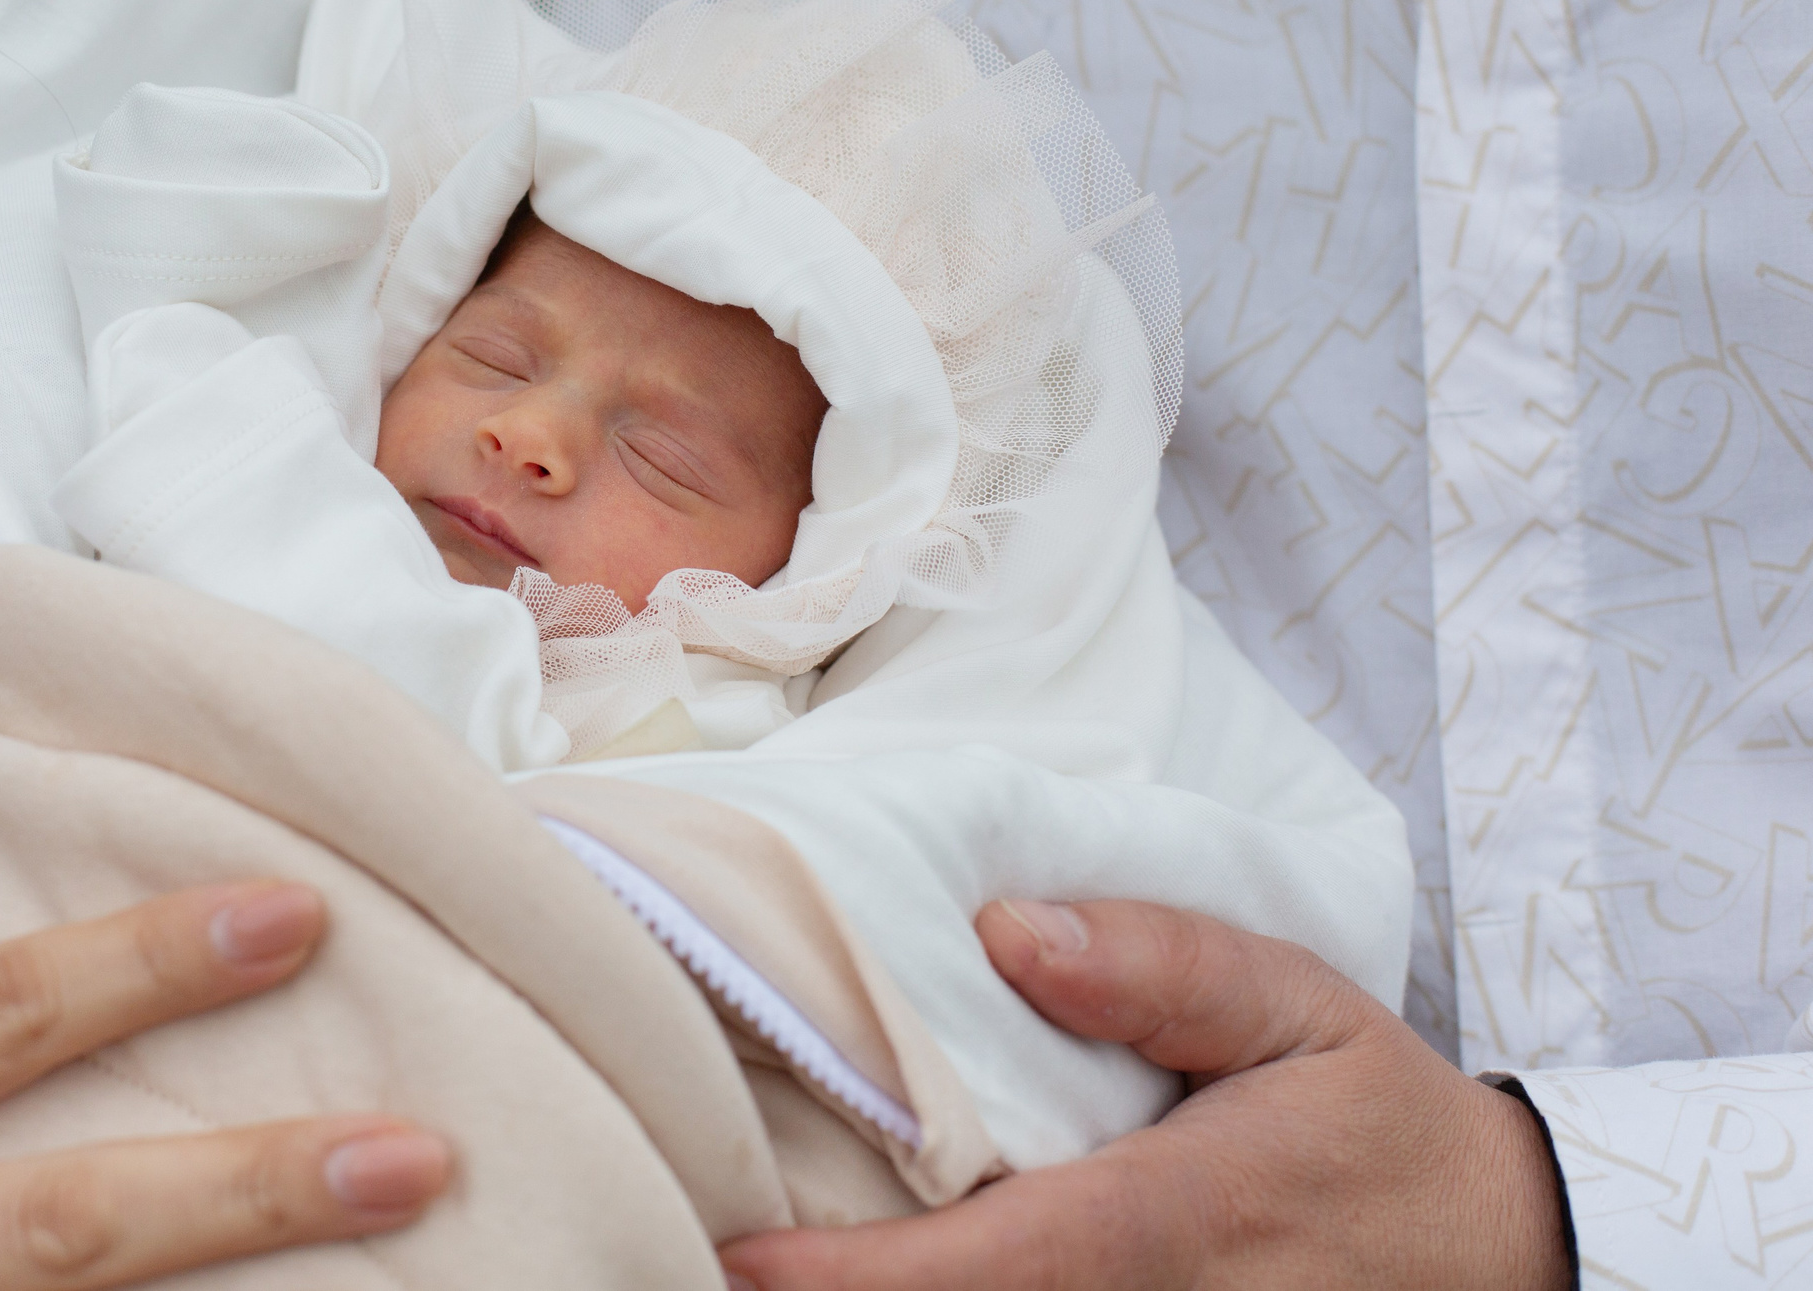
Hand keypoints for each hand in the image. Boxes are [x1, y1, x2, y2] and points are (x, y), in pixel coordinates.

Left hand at [722, 899, 1571, 1289]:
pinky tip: (860, 1264)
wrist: (1489, 1253)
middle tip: (695, 1225)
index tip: (739, 1258)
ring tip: (750, 1247)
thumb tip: (1006, 930)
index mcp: (1178, 1219)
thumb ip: (1162, 963)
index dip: (862, 1278)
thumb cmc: (1371, 1119)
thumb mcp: (1301, 1005)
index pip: (998, 1262)